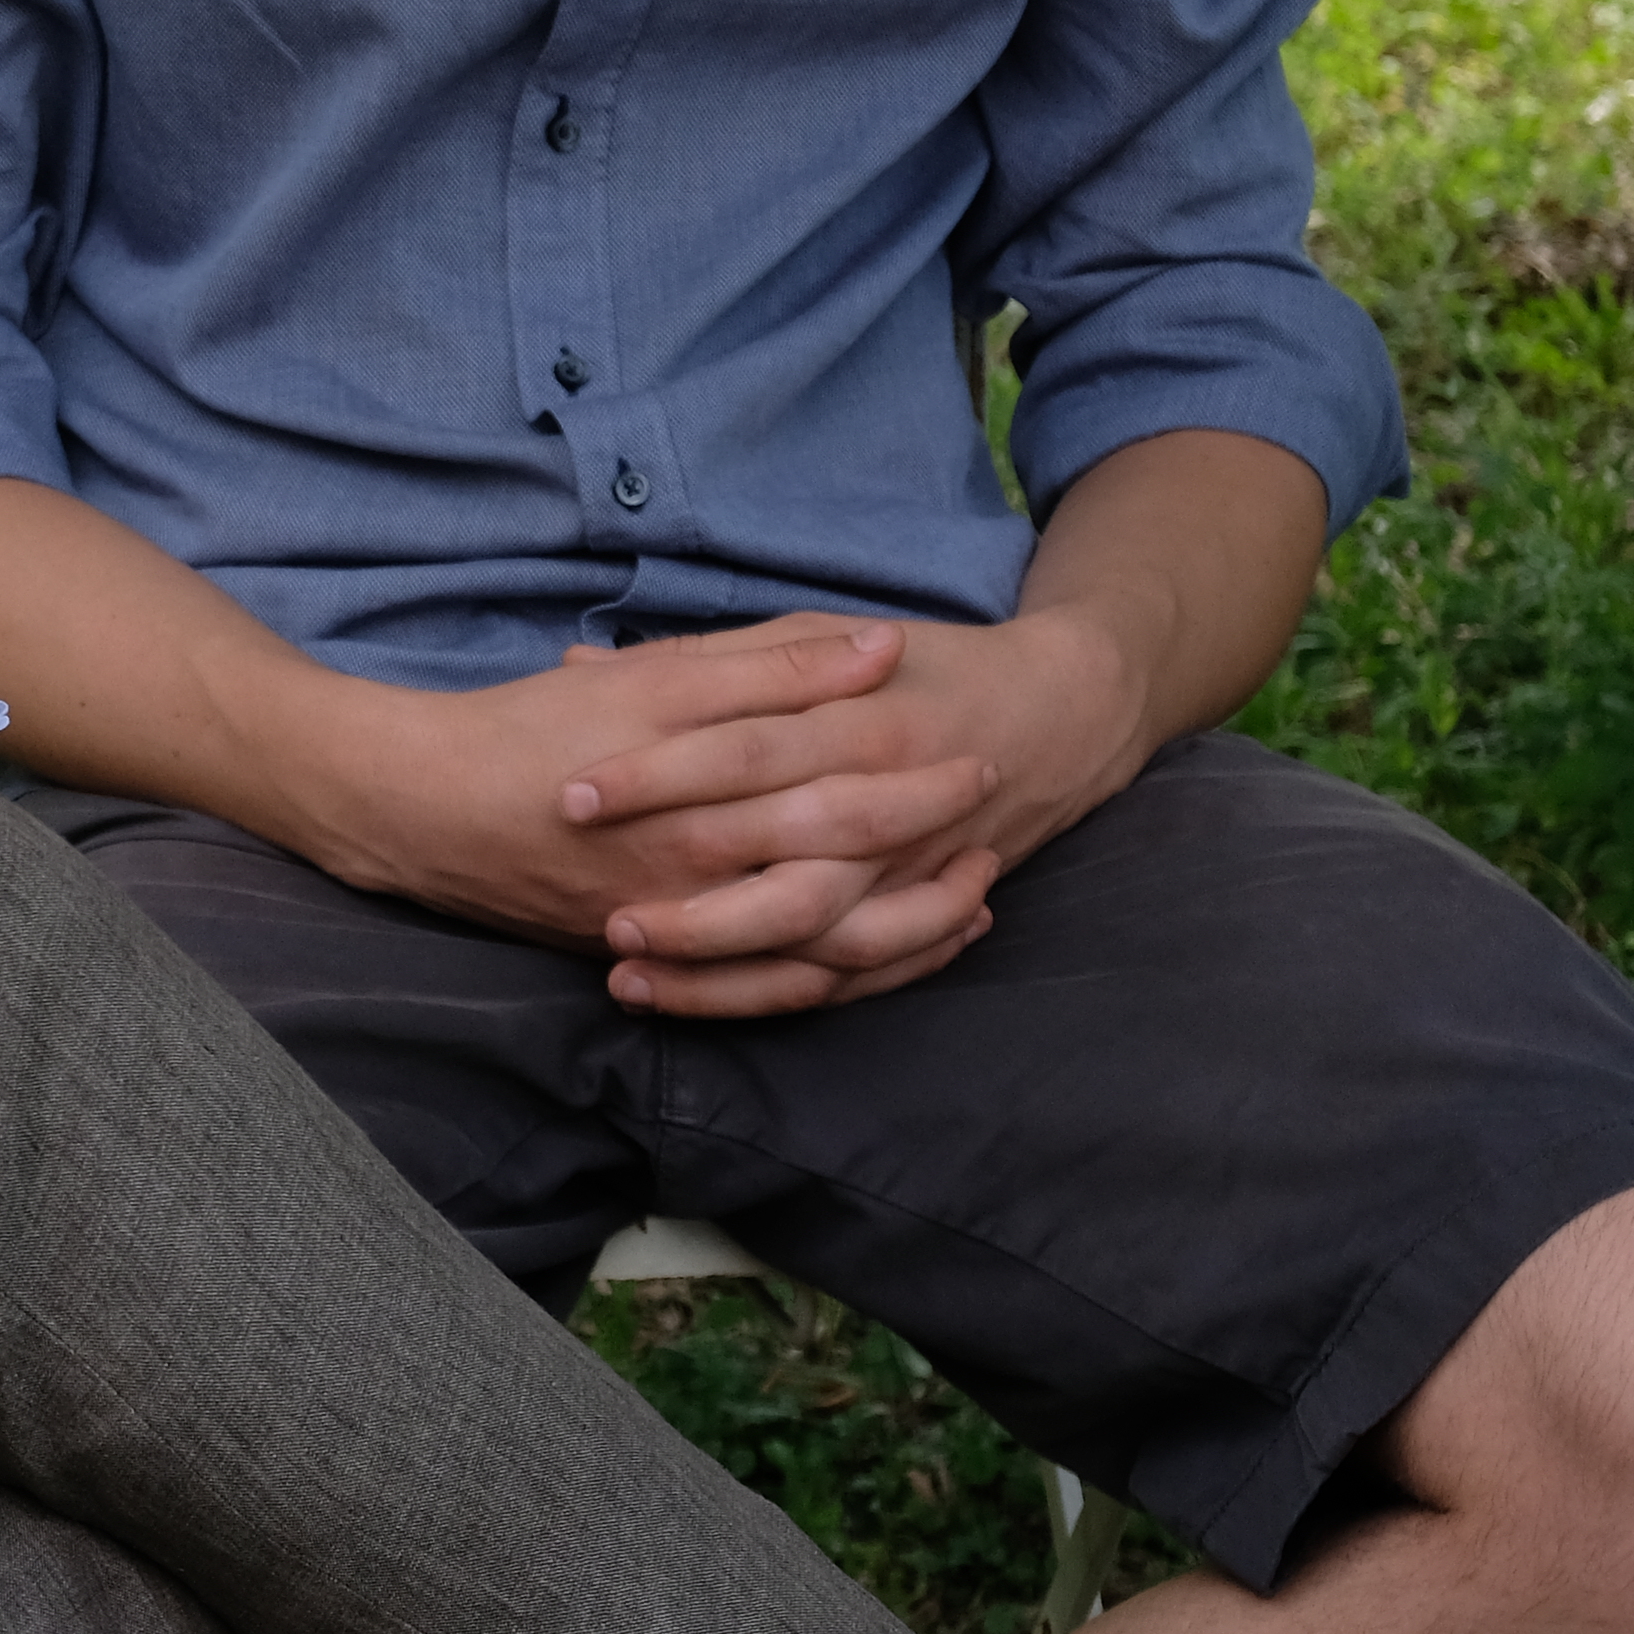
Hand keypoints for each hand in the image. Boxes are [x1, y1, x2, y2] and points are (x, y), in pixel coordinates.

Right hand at [287, 615, 989, 946]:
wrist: (415, 810)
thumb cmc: (532, 732)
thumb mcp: (653, 676)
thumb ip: (769, 666)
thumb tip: (876, 648)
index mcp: (714, 806)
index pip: (852, 803)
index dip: (926, 785)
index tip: (981, 755)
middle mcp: (707, 886)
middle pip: (857, 889)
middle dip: (933, 863)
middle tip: (992, 831)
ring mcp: (682, 936)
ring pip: (825, 959)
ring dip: (905, 937)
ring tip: (966, 907)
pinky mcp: (655, 960)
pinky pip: (768, 993)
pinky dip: (836, 978)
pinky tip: (873, 956)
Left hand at [545, 605, 1166, 1016]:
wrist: (1061, 710)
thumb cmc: (922, 664)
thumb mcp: (822, 633)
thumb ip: (711, 659)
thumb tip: (578, 660)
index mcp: (854, 718)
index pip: (739, 752)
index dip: (655, 777)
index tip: (571, 798)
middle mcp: (886, 804)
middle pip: (781, 866)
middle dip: (688, 902)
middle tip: (598, 918)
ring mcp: (908, 870)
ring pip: (815, 941)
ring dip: (722, 968)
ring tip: (627, 975)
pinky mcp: (919, 908)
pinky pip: (851, 976)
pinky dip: (780, 994)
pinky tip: (696, 1000)